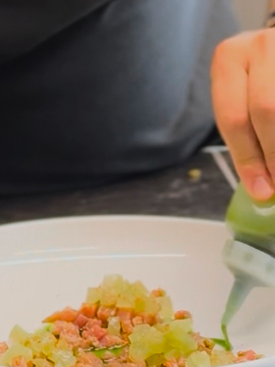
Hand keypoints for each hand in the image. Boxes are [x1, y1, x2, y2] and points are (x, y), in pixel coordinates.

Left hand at [212, 28, 274, 200]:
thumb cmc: (253, 78)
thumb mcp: (238, 96)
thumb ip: (242, 133)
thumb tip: (260, 186)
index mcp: (228, 58)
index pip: (234, 119)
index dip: (248, 159)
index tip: (261, 189)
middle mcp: (260, 46)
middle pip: (266, 110)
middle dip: (274, 155)